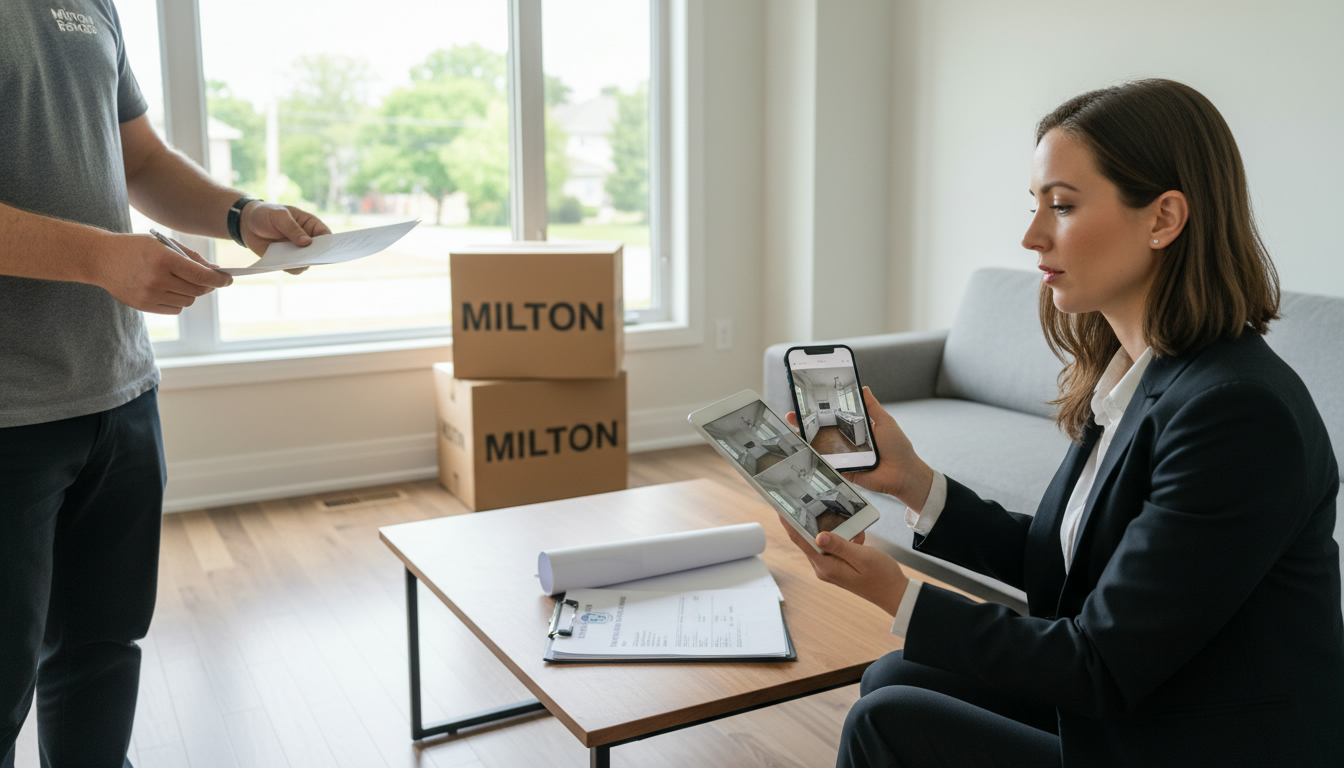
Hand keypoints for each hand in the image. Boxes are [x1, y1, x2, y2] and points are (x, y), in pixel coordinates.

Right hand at [90, 233, 231, 313]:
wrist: (100, 259)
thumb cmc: (135, 247)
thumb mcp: (162, 244)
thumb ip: (191, 257)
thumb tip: (216, 271)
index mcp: (163, 259)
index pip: (201, 275)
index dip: (220, 279)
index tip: (228, 279)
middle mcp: (157, 279)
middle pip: (198, 290)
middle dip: (207, 285)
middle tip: (209, 279)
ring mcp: (150, 295)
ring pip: (188, 301)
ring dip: (192, 292)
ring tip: (181, 281)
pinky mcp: (144, 306)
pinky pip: (175, 309)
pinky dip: (178, 301)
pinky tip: (169, 289)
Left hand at [239, 201, 331, 273]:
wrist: (246, 223)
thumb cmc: (265, 214)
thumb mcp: (279, 216)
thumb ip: (293, 229)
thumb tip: (307, 243)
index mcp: (310, 224)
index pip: (325, 235)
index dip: (328, 243)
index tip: (325, 250)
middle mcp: (307, 239)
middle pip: (318, 252)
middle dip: (315, 256)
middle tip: (308, 258)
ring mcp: (297, 251)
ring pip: (307, 263)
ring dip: (302, 264)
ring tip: (293, 262)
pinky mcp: (287, 259)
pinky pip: (294, 269)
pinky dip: (290, 269)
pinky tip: (283, 264)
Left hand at [777, 516, 909, 615]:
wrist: (895, 593)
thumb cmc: (881, 576)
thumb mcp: (861, 556)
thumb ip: (839, 545)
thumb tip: (818, 535)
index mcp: (826, 566)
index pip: (801, 541)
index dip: (789, 523)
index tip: (780, 508)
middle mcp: (824, 568)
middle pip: (808, 540)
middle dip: (810, 522)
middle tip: (806, 502)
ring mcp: (831, 568)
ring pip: (823, 542)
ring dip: (833, 530)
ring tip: (840, 520)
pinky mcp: (839, 567)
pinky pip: (835, 547)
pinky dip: (844, 538)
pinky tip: (858, 536)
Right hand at [785, 386, 935, 508]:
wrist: (903, 474)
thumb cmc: (898, 448)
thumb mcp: (885, 422)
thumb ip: (872, 407)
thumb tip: (864, 388)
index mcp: (857, 430)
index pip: (835, 418)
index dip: (821, 412)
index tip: (807, 403)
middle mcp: (848, 443)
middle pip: (823, 432)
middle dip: (806, 424)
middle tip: (793, 416)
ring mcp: (844, 457)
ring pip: (822, 448)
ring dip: (807, 440)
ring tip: (793, 431)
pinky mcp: (844, 470)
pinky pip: (828, 464)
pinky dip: (817, 458)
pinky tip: (804, 450)